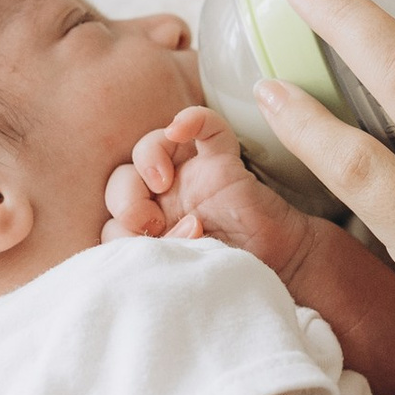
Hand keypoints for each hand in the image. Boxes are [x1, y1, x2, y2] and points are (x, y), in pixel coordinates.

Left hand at [104, 106, 303, 273]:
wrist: (280, 268)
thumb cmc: (230, 274)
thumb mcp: (182, 273)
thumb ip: (159, 253)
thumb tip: (163, 229)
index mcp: (152, 231)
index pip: (114, 221)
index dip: (122, 233)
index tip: (151, 251)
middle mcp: (167, 200)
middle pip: (122, 180)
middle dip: (125, 201)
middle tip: (150, 222)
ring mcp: (192, 177)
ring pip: (152, 146)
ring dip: (146, 160)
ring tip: (160, 182)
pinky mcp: (221, 161)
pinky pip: (206, 127)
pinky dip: (190, 119)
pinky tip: (179, 128)